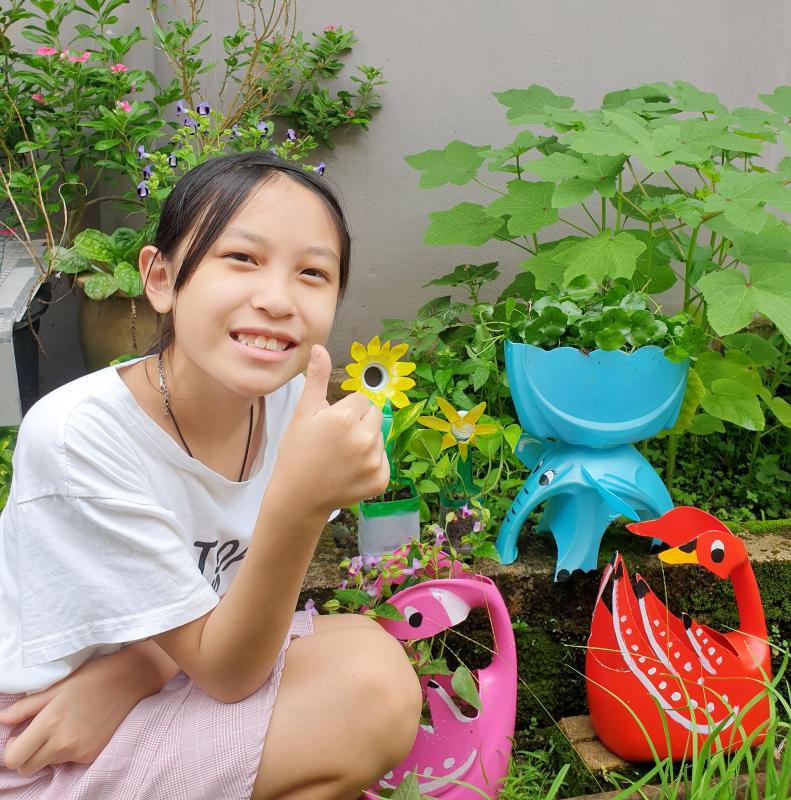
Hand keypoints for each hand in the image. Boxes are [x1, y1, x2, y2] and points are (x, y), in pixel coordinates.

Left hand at [0, 644, 175, 774]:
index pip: (14, 758)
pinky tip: (80, 729)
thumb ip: (27, 706)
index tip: (21, 735)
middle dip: (26, 755)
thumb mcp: (58, 685)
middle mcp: (64, 742)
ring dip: (48, 752)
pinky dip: (69, 750)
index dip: (12, 748)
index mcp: (51, 722)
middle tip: (37, 734)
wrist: (132, 679)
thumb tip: (3, 720)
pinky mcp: (93, 754)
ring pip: (49, 764)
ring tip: (63, 727)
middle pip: (27, 767)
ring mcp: (80, 751)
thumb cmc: (94, 676)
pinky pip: (70, 761)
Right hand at [273, 344, 389, 515]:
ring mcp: (375, 461)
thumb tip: (320, 348)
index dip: (345, 409)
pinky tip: (350, 470)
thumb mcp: (303, 413)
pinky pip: (383, 459)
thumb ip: (316, 379)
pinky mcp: (381, 480)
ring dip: (366, 441)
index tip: (330, 425)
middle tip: (337, 439)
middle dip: (360, 422)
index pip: (361, 399)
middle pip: (375, 414)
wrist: (298, 497)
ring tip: (341, 456)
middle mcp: (365, 439)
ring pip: (379, 437)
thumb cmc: (297, 452)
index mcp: (345, 418)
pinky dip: (371, 463)